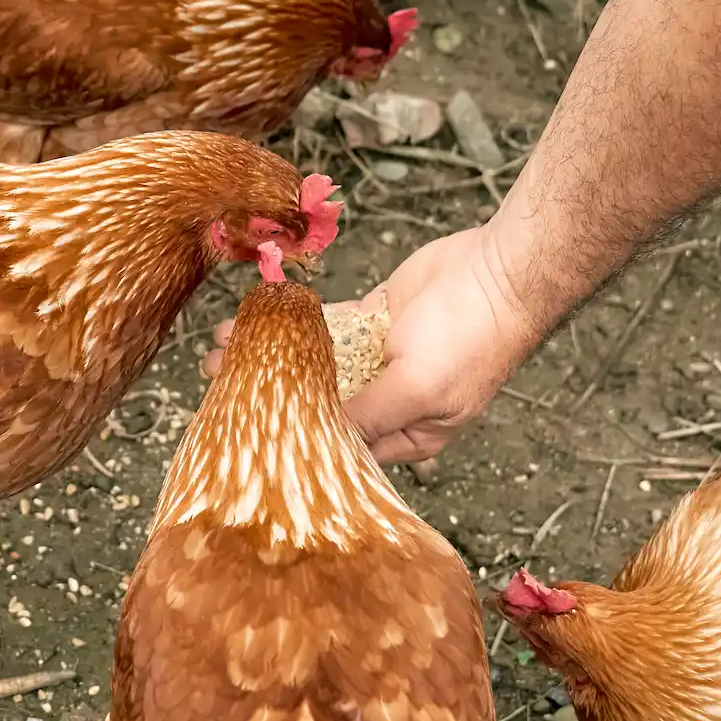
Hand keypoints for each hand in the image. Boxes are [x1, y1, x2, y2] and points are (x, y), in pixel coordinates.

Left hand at [202, 225, 536, 463]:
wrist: (503, 272)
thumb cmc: (473, 339)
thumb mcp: (416, 390)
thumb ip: (365, 416)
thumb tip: (310, 437)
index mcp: (408, 434)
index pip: (340, 448)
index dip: (290, 437)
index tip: (242, 426)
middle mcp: (390, 401)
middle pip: (318, 403)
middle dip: (268, 391)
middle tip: (217, 381)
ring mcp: (381, 357)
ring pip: (315, 360)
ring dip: (272, 352)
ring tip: (224, 346)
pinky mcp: (376, 317)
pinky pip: (326, 324)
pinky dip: (292, 320)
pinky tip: (257, 316)